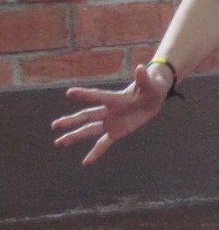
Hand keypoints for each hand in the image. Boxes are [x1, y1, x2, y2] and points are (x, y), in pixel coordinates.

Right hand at [50, 64, 171, 164]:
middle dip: (72, 121)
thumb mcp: (150, 84)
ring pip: (90, 130)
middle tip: (55, 125)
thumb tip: (140, 67)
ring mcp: (111, 122)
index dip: (86, 95)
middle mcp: (109, 110)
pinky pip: (104, 143)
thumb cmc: (150, 88)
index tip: (69, 92)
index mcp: (115, 98)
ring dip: (75, 136)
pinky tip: (85, 162)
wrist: (152, 98)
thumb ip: (143, 78)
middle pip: (88, 116)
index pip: (99, 96)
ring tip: (58, 143)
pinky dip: (96, 152)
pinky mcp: (117, 132)